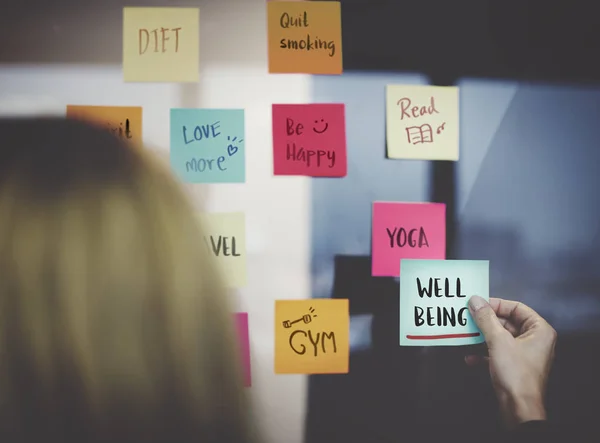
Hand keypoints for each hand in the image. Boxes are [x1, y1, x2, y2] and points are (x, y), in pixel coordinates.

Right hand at [466, 296, 556, 427]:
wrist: (518, 407)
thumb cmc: (517, 375)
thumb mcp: (498, 341)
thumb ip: (486, 319)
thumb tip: (476, 301)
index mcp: (540, 331)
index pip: (517, 307)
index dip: (497, 304)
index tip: (479, 304)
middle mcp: (535, 341)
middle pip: (507, 322)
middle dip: (487, 322)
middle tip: (469, 317)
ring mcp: (524, 354)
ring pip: (500, 338)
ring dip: (482, 337)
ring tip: (467, 335)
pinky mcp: (514, 367)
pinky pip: (497, 353)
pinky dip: (484, 353)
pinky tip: (470, 357)